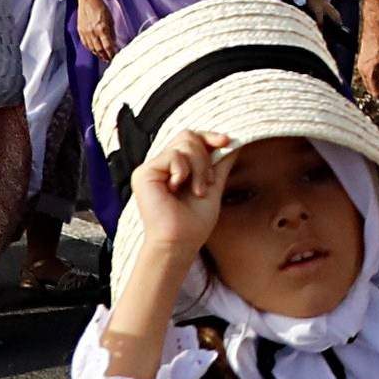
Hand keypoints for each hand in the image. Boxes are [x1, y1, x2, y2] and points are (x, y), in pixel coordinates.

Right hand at [74, 0, 119, 60]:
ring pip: (91, 48)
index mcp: (102, 29)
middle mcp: (93, 32)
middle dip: (104, 56)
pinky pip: (85, 44)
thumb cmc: (101, 8)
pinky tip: (94, 50)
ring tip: (102, 57)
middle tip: (109, 60)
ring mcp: (85, 32)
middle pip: (99, 49)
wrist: (88, 1)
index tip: (115, 58)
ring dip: (97, 54)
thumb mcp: (111, 20)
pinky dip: (90, 49)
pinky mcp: (80, 31)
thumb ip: (112, 32)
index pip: (108, 46)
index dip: (111, 54)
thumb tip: (114, 42)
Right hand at [121, 123, 240, 243]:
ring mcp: (151, 168)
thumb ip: (220, 164)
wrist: (180, 242)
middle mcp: (161, 165)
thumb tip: (235, 142)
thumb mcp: (213, 186)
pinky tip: (178, 188)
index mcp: (174, 168)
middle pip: (188, 137)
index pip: (190, 138)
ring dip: (199, 168)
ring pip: (184, 145)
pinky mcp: (144, 173)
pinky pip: (173, 156)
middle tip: (207, 182)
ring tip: (197, 190)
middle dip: (206, 158)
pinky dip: (184, 171)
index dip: (209, 136)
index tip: (227, 141)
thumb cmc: (194, 222)